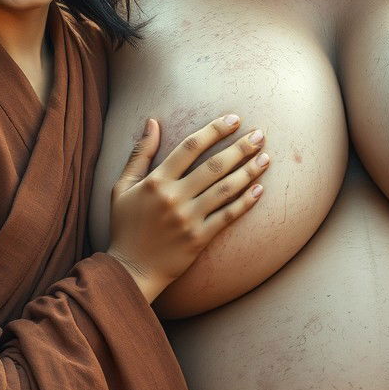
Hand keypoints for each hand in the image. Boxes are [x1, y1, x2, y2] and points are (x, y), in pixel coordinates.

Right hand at [106, 114, 267, 302]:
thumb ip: (140, 153)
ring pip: (225, 189)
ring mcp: (188, 219)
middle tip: (260, 134)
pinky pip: (227, 216)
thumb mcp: (123, 186)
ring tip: (265, 157)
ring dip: (249, 171)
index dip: (214, 130)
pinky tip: (260, 189)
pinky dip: (245, 202)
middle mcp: (174, 197)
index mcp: (156, 181)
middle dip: (240, 147)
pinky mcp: (199, 239)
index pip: (190, 147)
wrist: (131, 270)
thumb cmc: (125, 226)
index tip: (234, 119)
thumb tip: (152, 121)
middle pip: (214, 166)